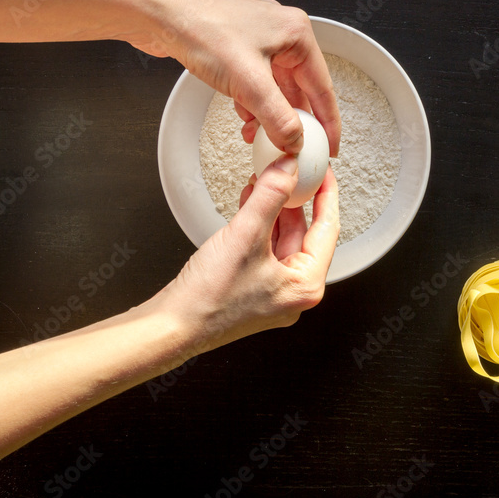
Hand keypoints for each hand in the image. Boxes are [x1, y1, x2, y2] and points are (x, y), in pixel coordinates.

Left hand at [130, 0, 340, 156]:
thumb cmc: (201, 27)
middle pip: (300, 89)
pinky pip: (257, 84)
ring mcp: (260, 41)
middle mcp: (282, 35)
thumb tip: (295, 140)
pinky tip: (245, 118)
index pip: (322, 87)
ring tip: (263, 137)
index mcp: (296, 34)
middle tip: (295, 146)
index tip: (330, 146)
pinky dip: (253, 104)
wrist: (157, 13)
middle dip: (293, 121)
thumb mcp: (248, 82)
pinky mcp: (239, 48)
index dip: (327, 122)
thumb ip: (277, 117)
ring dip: (270, 115)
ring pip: (276, 89)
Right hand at [158, 157, 339, 353]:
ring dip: (274, 210)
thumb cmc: (208, 299)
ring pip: (282, 240)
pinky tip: (250, 204)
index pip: (328, 230)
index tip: (324, 173)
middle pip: (304, 234)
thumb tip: (288, 169)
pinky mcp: (253, 288)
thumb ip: (271, 196)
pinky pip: (264, 250)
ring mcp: (274, 292)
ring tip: (267, 182)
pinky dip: (258, 225)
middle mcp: (294, 292)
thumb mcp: (245, 236)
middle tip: (292, 173)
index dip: (326, 196)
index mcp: (306, 286)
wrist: (170, 327)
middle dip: (294, 201)